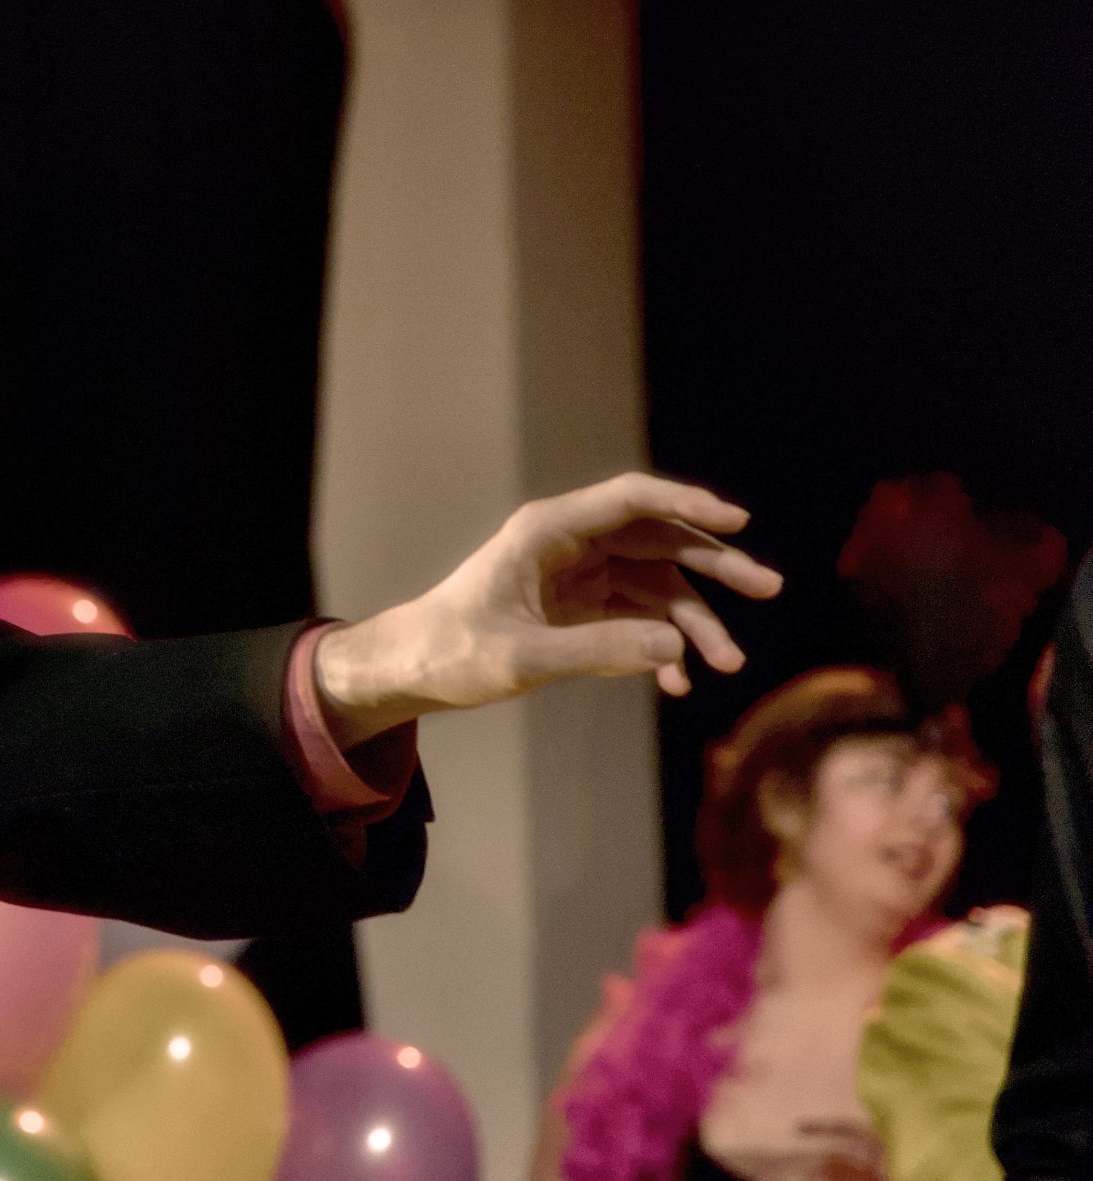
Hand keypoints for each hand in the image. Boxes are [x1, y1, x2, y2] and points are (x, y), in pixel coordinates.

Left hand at [313, 472, 783, 745]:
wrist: (413, 671)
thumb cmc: (450, 653)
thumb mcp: (522, 658)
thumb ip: (597, 650)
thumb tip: (675, 643)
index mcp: (546, 531)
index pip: (630, 499)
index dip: (687, 502)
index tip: (738, 519)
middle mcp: (569, 544)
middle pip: (657, 539)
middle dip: (713, 564)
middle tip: (768, 588)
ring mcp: (579, 576)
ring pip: (656, 584)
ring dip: (694, 622)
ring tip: (728, 664)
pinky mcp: (581, 609)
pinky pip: (638, 618)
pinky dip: (662, 647)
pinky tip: (677, 681)